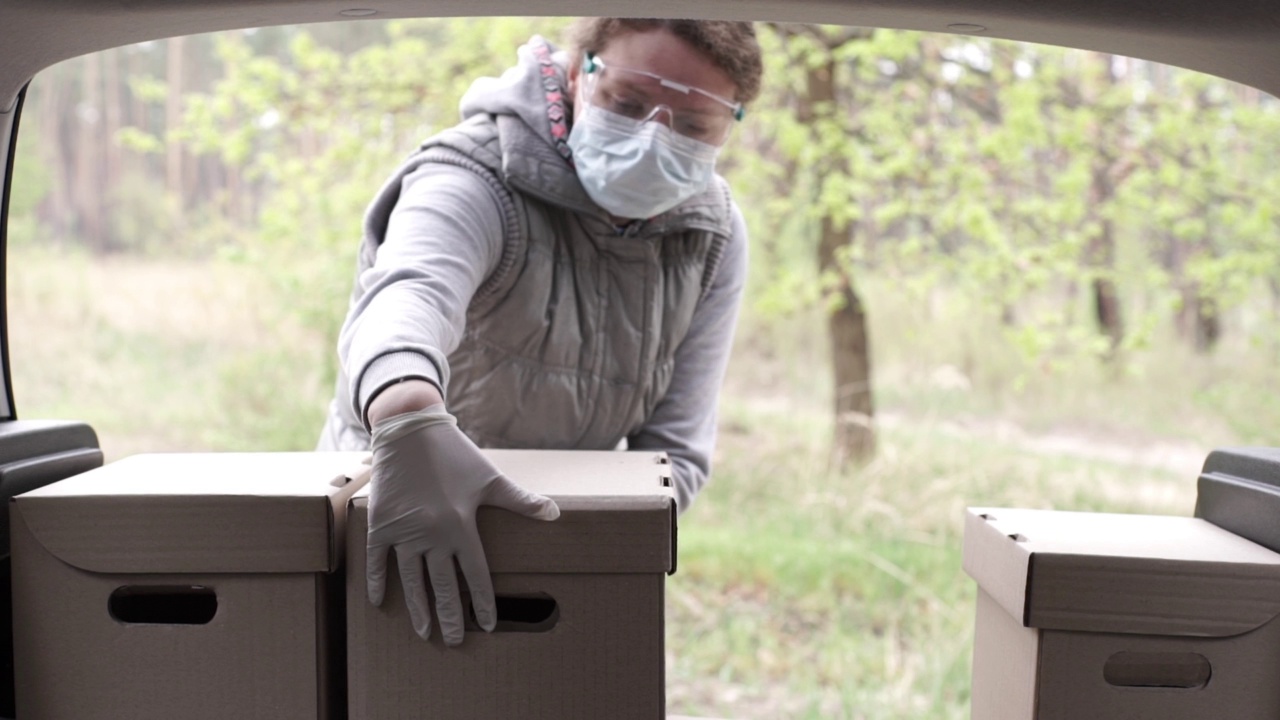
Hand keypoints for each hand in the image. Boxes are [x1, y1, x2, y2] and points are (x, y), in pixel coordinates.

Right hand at [366, 405, 559, 644]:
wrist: (410, 430)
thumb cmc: (455, 454)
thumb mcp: (490, 478)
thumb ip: (521, 501)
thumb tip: (556, 513)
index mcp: (461, 526)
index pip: (474, 575)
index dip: (481, 602)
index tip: (487, 624)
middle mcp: (432, 535)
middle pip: (442, 586)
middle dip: (449, 616)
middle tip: (452, 642)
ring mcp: (404, 531)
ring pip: (411, 580)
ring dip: (418, 608)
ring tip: (424, 632)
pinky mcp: (380, 523)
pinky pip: (378, 560)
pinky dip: (378, 581)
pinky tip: (381, 602)